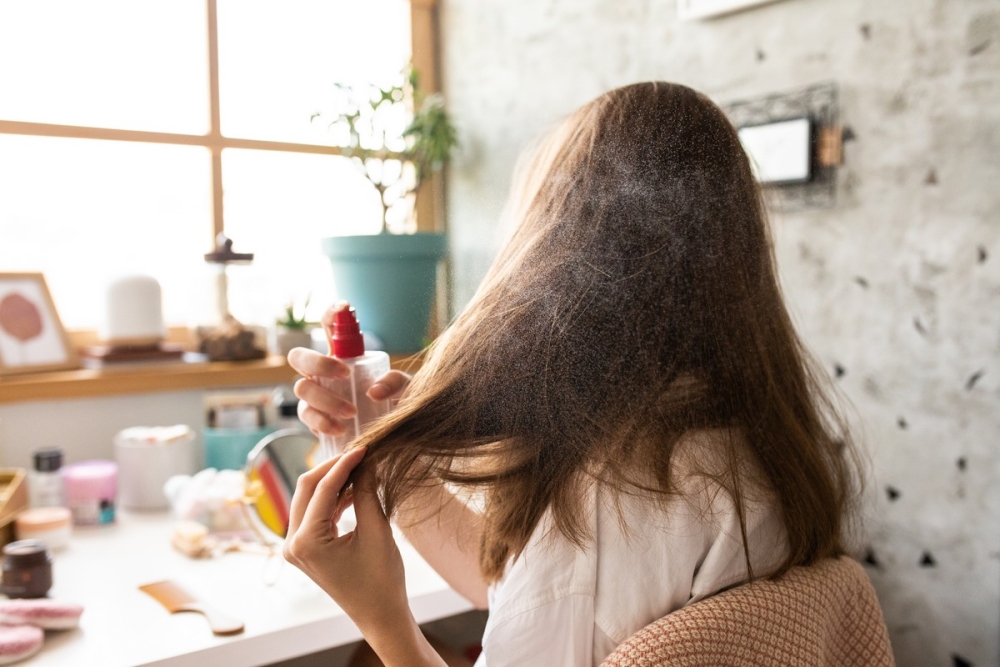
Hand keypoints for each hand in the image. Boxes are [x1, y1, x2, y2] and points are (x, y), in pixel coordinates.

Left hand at [283, 449, 445, 666]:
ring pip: (309, 499)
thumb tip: (365, 462)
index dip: (344, 464)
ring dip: (332, 482)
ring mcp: (295, 547)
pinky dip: (332, 499)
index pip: (322, 489)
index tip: (363, 447)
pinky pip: (314, 513)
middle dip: (333, 468)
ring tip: (361, 468)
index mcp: (306, 542)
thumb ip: (365, 493)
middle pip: (306, 489)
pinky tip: (354, 489)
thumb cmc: (381, 579)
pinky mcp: (304, 548)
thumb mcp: (376, 531)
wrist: (379, 615)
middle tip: (360, 453)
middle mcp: (292, 543)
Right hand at [287, 304, 409, 437]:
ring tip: (352, 412)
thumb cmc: (397, 402)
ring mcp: (314, 395)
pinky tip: (340, 429)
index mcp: (343, 355)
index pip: (330, 326)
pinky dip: (321, 422)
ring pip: (301, 388)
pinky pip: (306, 416)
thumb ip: (397, 383)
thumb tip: (374, 391)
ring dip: (325, 399)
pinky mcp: (314, 419)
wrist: (393, 432)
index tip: (345, 307)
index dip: (332, 313)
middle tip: (345, 374)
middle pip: (300, 356)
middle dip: (318, 362)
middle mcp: (322, 372)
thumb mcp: (405, 389)